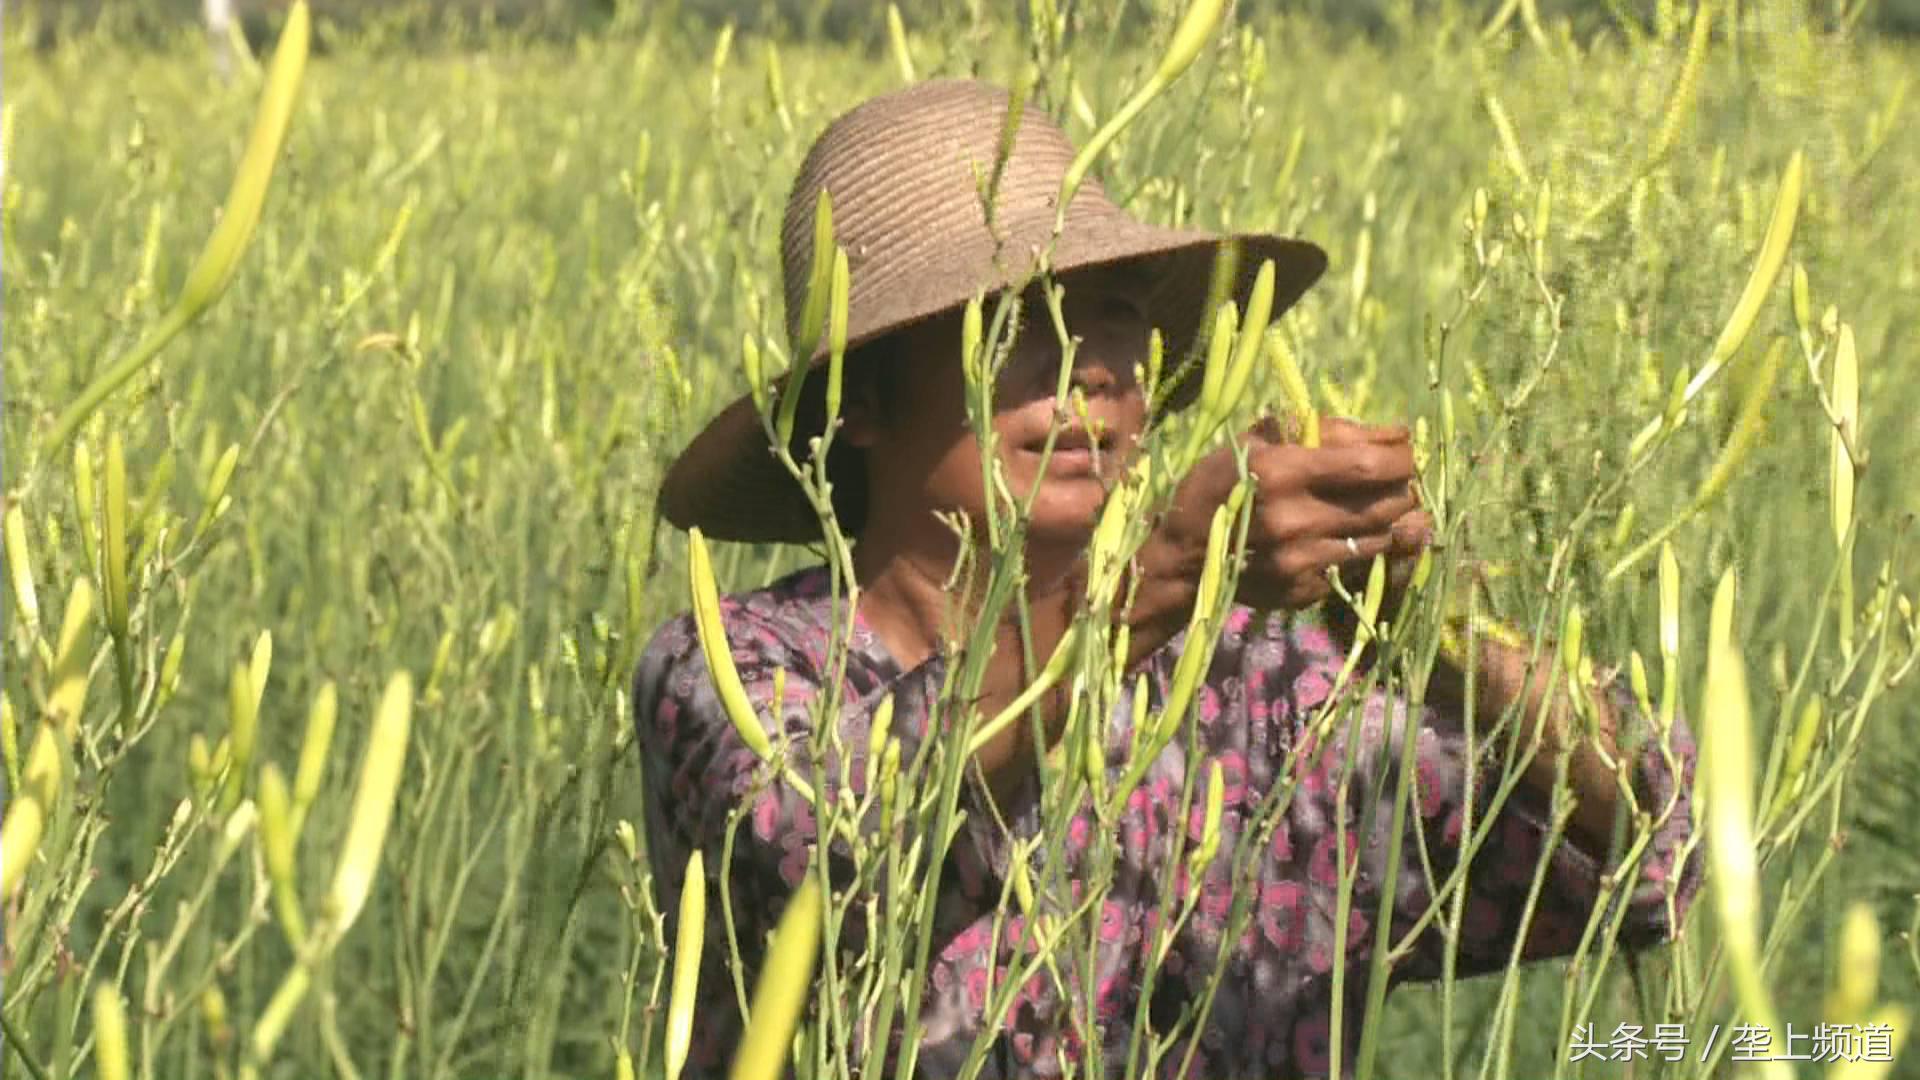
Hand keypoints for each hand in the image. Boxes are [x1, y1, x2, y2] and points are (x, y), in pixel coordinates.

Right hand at [1119, 415, 1427, 665]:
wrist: (1182, 558)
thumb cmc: (1217, 487)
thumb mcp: (1254, 440)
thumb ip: (1320, 429)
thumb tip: (1392, 433)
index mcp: (1281, 472)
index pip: (1372, 464)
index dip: (1401, 456)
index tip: (1402, 450)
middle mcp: (1296, 520)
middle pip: (1388, 502)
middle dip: (1400, 486)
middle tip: (1390, 478)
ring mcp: (1303, 562)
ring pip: (1381, 537)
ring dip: (1388, 518)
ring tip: (1371, 504)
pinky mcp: (1306, 590)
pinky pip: (1356, 565)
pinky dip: (1359, 547)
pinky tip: (1339, 535)